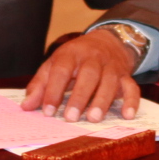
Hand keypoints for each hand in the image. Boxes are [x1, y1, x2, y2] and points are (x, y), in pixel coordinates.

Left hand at [23, 27, 141, 122]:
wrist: (107, 41)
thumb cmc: (76, 58)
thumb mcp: (54, 64)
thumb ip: (40, 84)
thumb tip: (26, 106)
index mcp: (71, 53)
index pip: (61, 69)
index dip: (54, 90)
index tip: (48, 111)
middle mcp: (93, 58)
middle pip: (88, 74)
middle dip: (80, 96)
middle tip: (71, 118)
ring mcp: (111, 66)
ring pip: (110, 81)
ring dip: (103, 100)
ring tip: (94, 118)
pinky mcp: (126, 75)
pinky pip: (132, 87)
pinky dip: (132, 101)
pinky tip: (127, 115)